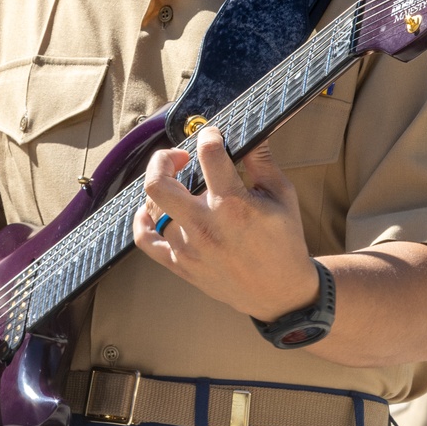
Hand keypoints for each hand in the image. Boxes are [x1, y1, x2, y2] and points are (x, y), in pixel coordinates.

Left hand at [133, 127, 319, 318]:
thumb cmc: (284, 241)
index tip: (212, 135)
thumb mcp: (282, 196)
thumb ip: (262, 161)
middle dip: (164, 159)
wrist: (280, 294)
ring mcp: (188, 249)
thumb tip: (250, 131)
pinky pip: (145, 240)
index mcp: (233, 205)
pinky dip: (142, 221)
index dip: (209, 136)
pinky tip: (150, 210)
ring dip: (162, 188)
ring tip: (179, 185)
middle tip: (179, 157)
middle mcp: (205, 226)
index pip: (209, 154)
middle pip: (158, 183)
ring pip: (152, 207)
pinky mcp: (180, 266)